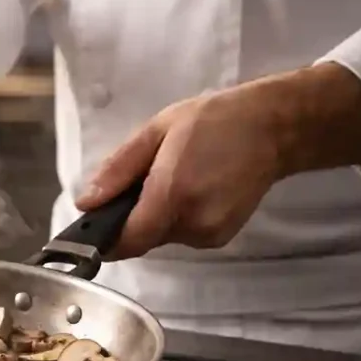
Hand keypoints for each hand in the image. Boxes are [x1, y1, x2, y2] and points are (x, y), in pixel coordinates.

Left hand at [75, 80, 291, 259]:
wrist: (274, 128)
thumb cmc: (212, 121)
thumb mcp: (155, 132)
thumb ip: (118, 170)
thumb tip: (86, 203)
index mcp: (173, 194)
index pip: (127, 239)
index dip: (104, 239)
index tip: (89, 229)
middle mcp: (193, 222)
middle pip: (142, 238)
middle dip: (132, 217)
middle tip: (143, 181)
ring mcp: (211, 234)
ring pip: (162, 237)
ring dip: (156, 217)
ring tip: (173, 179)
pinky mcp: (222, 238)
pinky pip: (183, 235)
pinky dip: (177, 218)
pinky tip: (191, 190)